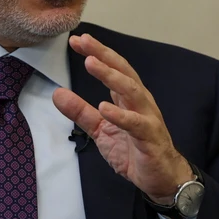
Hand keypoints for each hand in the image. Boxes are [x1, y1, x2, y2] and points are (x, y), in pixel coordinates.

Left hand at [52, 33, 193, 202]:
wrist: (161, 177)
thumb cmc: (134, 150)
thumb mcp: (100, 130)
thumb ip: (81, 111)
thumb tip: (57, 93)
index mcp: (128, 98)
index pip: (113, 68)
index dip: (96, 52)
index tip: (76, 40)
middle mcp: (140, 102)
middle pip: (123, 71)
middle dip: (103, 54)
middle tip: (83, 41)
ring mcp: (147, 117)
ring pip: (132, 90)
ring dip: (111, 76)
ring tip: (91, 64)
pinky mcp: (150, 137)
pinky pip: (135, 123)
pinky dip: (120, 115)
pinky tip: (105, 107)